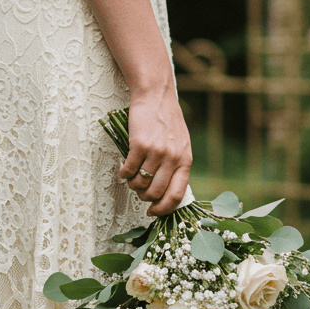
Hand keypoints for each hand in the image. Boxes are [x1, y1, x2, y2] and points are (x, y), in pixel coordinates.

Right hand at [119, 86, 192, 215]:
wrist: (156, 96)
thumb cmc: (167, 121)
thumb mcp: (181, 145)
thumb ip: (177, 166)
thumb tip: (166, 193)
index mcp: (185, 161)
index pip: (176, 195)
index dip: (163, 209)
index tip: (153, 212)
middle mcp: (172, 158)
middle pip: (156, 193)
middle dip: (144, 197)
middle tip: (139, 190)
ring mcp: (156, 151)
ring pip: (140, 184)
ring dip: (133, 185)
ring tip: (132, 177)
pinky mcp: (140, 145)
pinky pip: (129, 170)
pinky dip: (124, 173)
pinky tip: (124, 168)